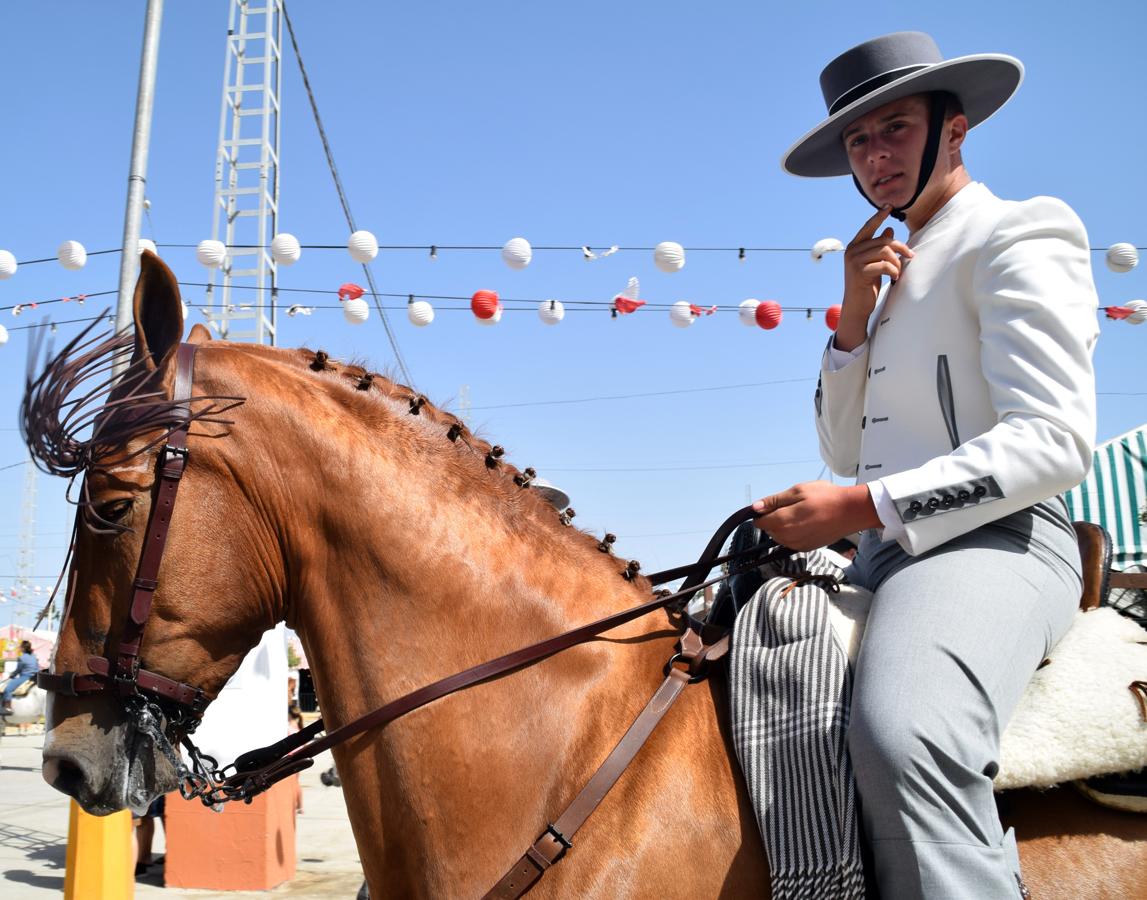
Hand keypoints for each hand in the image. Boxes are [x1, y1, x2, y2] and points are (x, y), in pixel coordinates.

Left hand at [751, 481, 879, 550]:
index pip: (759, 522)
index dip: (762, 513)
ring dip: (783, 526)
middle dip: (773, 519)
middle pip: (769, 530)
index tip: (772, 504)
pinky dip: (793, 533)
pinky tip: (806, 522)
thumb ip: (774, 501)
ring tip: (800, 513)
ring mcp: (797, 545)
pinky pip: (791, 541)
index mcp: (782, 521)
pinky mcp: (807, 548)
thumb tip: (755, 508)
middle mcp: (787, 537)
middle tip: (792, 505)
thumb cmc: (826, 497)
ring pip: (779, 537)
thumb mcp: (798, 491)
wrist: (852, 512)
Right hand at [835, 206, 913, 350]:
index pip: (868, 227)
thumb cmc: (866, 284)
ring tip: (899, 271)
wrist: (857, 305)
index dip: (879, 216)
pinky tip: (895, 277)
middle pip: (883, 240)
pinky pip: (884, 265)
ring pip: (885, 251)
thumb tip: (889, 229)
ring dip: (897, 261)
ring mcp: (854, 261)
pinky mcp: (859, 272)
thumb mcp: (874, 263)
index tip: (889, 206)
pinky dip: (894, 271)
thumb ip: (878, 247)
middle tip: (910, 256)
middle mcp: (852, 251)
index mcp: (854, 247)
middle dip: (900, 248)